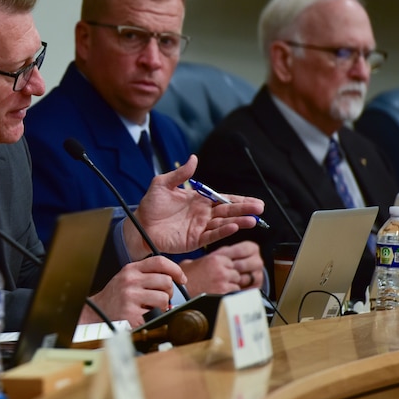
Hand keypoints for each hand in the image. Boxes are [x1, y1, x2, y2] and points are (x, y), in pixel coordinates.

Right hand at [85, 256, 185, 327]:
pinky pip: (157, 314)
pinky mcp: (132, 314)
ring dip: (163, 306)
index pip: (160, 261)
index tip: (181, 279)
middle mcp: (130, 281)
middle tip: (161, 297)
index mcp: (131, 269)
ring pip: (164, 298)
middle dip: (168, 292)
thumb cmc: (116, 296)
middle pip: (166, 281)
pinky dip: (155, 317)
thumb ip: (147, 274)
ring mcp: (130, 297)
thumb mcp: (127, 278)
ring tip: (152, 307)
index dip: (176, 270)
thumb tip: (175, 278)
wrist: (96, 312)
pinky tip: (145, 316)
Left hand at [124, 156, 264, 260]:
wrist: (139, 225)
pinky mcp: (194, 240)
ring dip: (238, 221)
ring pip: (223, 224)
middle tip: (260, 209)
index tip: (255, 200)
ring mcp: (199, 227)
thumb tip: (194, 158)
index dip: (239, 199)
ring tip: (252, 220)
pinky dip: (222, 232)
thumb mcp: (162, 184)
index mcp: (198, 200)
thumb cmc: (150, 205)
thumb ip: (180, 174)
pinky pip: (211, 236)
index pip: (222, 199)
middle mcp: (202, 214)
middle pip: (227, 211)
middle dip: (244, 209)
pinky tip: (234, 227)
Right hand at [180, 240, 264, 295]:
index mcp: (215, 258)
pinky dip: (230, 295)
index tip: (222, 272)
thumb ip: (206, 260)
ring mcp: (224, 280)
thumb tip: (211, 261)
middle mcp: (221, 268)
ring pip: (238, 283)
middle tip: (220, 282)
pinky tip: (219, 294)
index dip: (227, 268)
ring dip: (231, 287)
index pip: (232, 261)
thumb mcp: (193, 263)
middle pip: (236, 272)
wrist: (180, 292)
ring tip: (219, 289)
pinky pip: (235, 293)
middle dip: (231, 278)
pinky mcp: (224, 292)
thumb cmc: (184, 279)